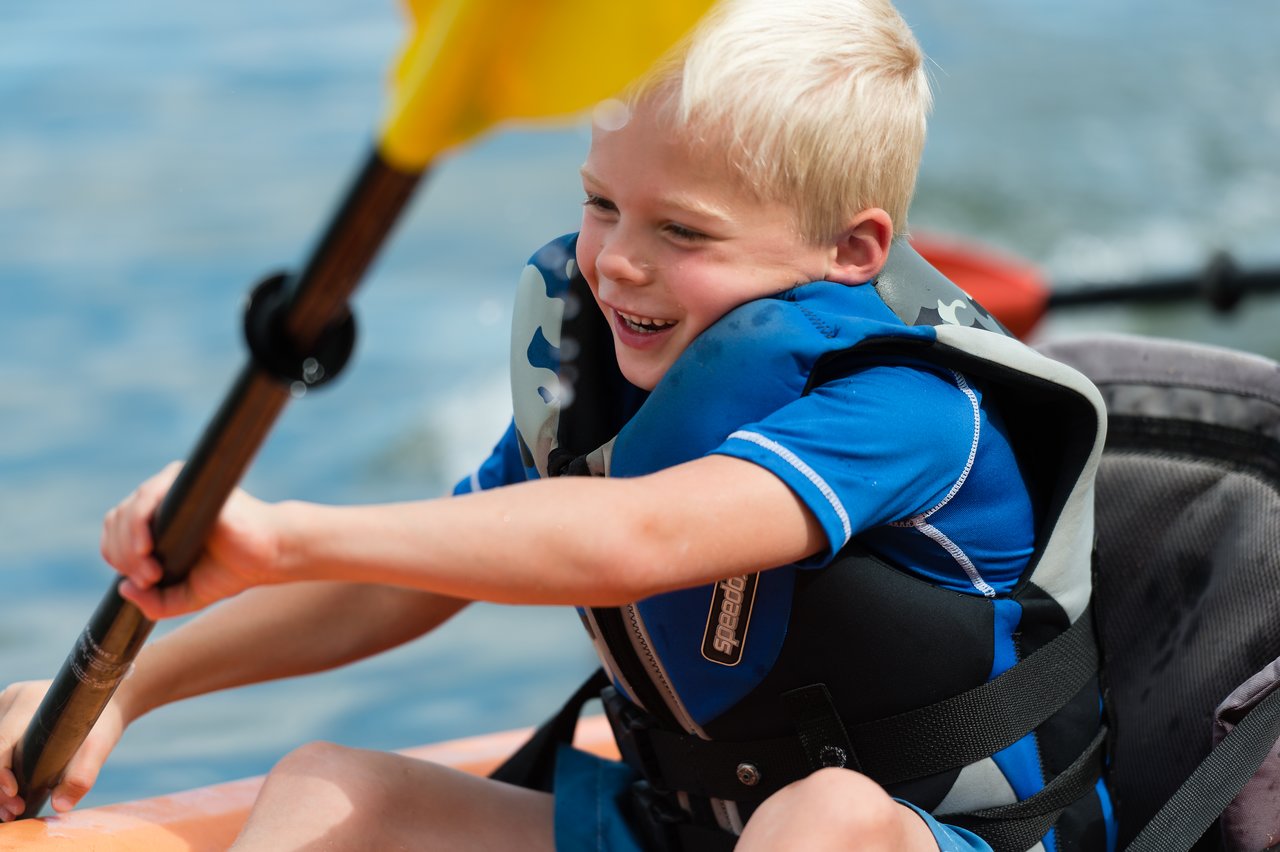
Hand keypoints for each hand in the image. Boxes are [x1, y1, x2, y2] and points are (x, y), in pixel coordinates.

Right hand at [0, 680, 128, 819]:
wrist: (109, 705)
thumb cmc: (103, 724)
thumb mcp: (99, 747)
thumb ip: (81, 775)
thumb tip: (60, 805)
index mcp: (29, 701)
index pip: (1, 742)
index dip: (0, 773)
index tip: (14, 795)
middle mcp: (13, 700)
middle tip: (14, 811)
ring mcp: (7, 706)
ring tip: (11, 807)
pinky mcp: (7, 716)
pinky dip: (1, 772)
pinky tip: (10, 794)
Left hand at [100, 462, 283, 619]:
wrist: (267, 554)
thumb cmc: (232, 570)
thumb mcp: (184, 596)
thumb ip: (154, 603)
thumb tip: (123, 589)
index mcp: (158, 521)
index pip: (116, 535)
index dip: (120, 560)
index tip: (145, 583)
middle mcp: (162, 500)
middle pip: (116, 523)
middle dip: (124, 558)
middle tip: (150, 579)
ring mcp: (172, 488)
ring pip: (126, 513)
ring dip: (129, 548)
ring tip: (152, 571)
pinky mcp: (183, 480)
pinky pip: (145, 497)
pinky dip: (137, 525)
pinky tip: (147, 548)